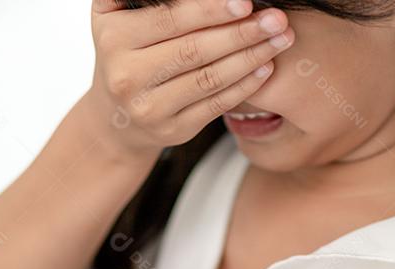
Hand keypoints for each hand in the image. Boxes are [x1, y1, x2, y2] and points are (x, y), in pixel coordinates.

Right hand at [88, 0, 293, 156]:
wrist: (116, 116)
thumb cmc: (128, 53)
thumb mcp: (120, 17)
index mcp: (115, 38)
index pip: (171, 20)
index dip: (211, 11)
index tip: (245, 2)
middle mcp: (127, 76)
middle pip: (194, 50)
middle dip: (241, 33)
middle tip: (276, 20)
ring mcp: (150, 108)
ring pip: (209, 78)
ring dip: (250, 57)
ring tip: (279, 39)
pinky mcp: (173, 130)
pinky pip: (216, 104)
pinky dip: (244, 85)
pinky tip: (265, 67)